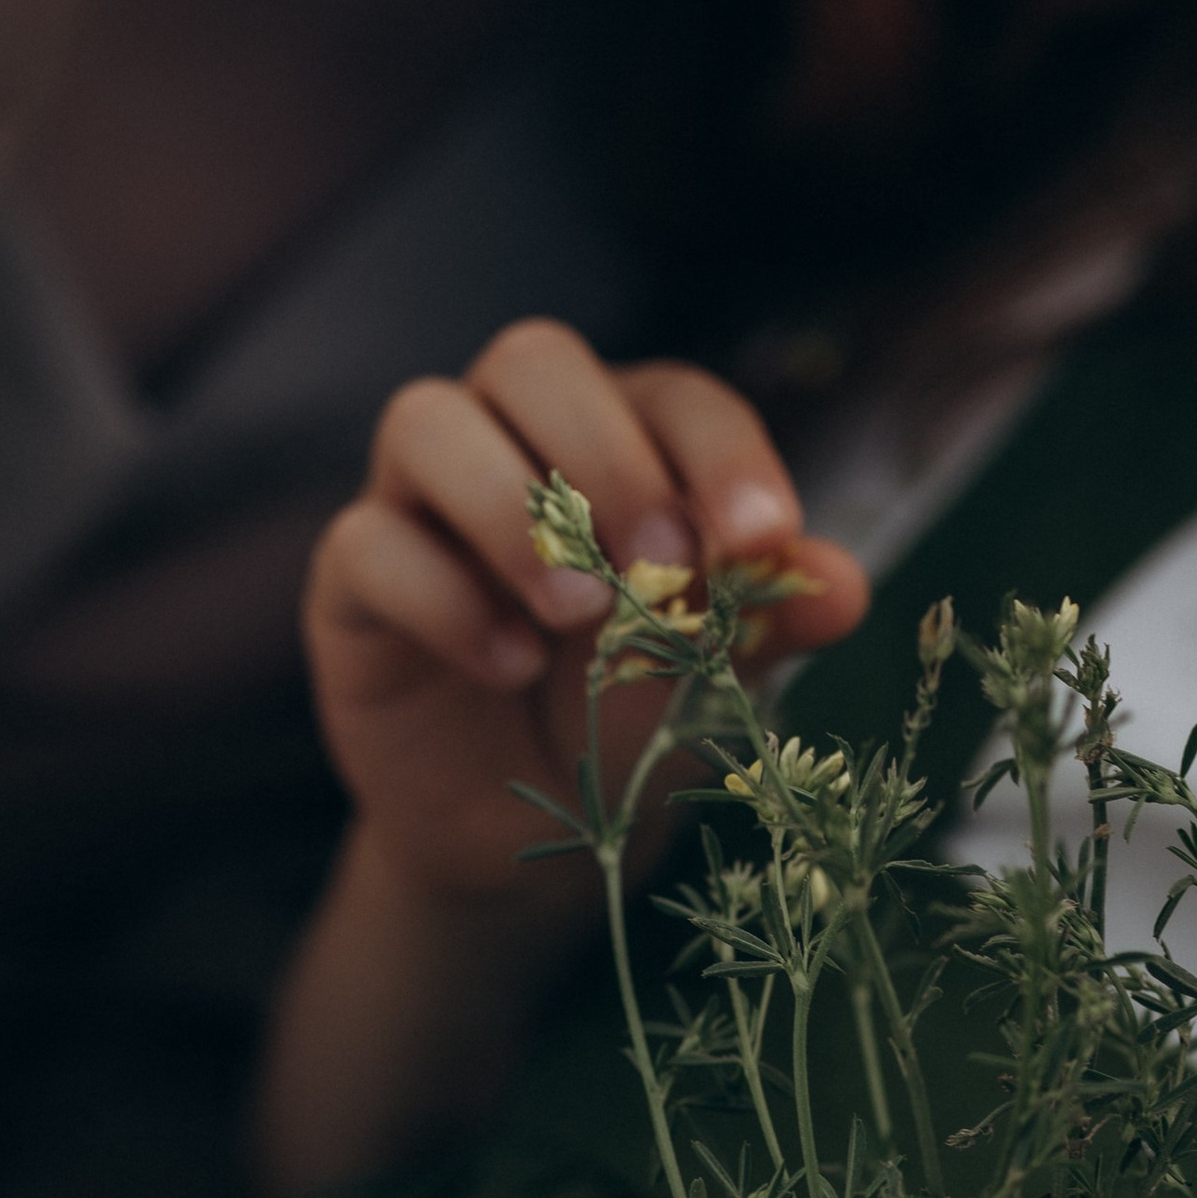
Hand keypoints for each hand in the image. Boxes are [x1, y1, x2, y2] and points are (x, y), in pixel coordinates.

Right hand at [303, 319, 867, 909]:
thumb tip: (845, 587)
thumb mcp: (709, 681)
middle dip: (606, 456)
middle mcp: (514, 442)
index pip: (672, 396)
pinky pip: (367, 543)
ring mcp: (420, 503)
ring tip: (574, 616)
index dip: (722, 452)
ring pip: (426, 420)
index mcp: (625, 440)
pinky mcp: (351, 581)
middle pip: (531, 360)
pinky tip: (509, 666)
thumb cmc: (627, 726)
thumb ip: (766, 623)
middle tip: (661, 567)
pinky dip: (443, 598)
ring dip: (508, 509)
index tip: (767, 537)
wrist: (526, 836)